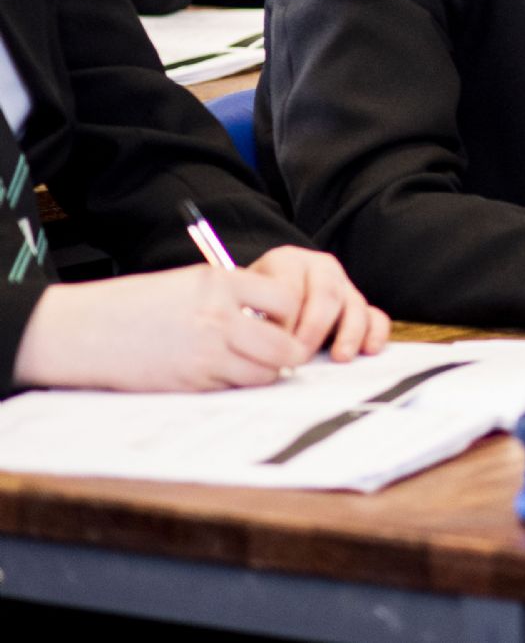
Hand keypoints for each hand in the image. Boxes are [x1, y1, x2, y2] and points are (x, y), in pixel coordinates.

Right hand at [12, 264, 319, 390]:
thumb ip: (232, 295)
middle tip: (287, 352)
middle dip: (293, 352)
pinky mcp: (191, 382)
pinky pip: (233, 387)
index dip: (293, 312)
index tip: (285, 319)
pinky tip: (224, 373)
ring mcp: (206, 353)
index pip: (287, 299)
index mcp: (221, 283)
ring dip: (268, 372)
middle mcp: (220, 318)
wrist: (84, 330)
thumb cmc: (136, 304)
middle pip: (286, 345)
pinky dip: (238, 384)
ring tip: (256, 364)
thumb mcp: (190, 283)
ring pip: (265, 373)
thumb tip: (273, 316)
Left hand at [247, 245, 389, 363]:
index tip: (274, 344)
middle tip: (300, 356)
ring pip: (354, 303)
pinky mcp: (358, 306)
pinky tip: (369, 349)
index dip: (284, 319)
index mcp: (286, 261)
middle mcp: (319, 267)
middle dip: (315, 328)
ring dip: (349, 333)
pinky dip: (375, 333)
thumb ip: (249, 317)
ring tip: (339, 357)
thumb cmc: (251, 307)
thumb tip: (258, 342)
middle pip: (326, 293)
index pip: (290, 287)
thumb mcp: (242, 303)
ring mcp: (343, 285)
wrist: (264, 303)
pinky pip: (375, 315)